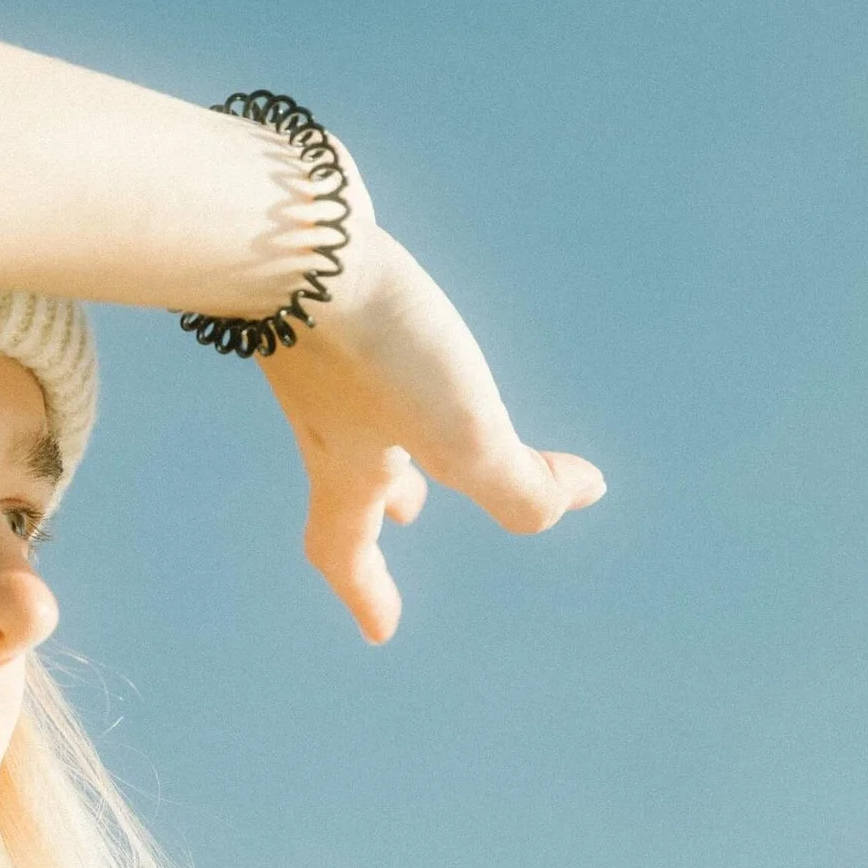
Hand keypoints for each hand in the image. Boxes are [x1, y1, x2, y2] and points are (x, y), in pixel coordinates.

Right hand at [255, 160, 603, 642]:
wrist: (290, 235)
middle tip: (409, 513)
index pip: (348, 551)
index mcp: (345, 466)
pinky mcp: (326, 291)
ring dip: (386, 428)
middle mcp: (323, 416)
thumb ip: (522, 486)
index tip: (383, 632)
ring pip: (355, 408)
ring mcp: (317, 352)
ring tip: (409, 424)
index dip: (369, 595)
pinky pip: (357, 340)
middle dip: (383, 502)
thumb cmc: (371, 349)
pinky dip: (380, 356)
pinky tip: (400, 321)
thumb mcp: (464, 437)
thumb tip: (577, 494)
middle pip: (349, 476)